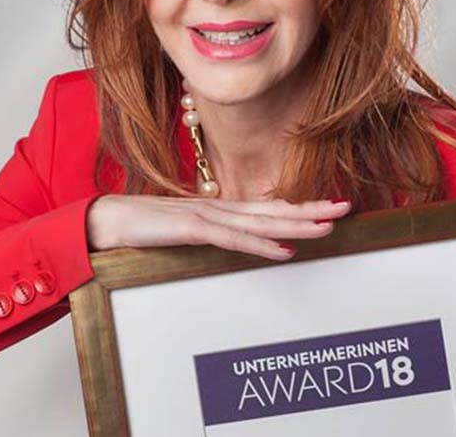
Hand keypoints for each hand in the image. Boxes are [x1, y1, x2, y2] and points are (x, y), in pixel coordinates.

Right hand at [86, 195, 351, 260]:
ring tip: (329, 225)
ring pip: (262, 222)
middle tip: (347, 206)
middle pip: (275, 210)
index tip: (328, 207)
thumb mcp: (186, 230)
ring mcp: (208, 217)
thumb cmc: (145, 225)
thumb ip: (212, 232)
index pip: (268, 208)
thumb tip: (234, 239)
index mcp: (221, 210)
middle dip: (312, 209)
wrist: (109, 219)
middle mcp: (221, 209)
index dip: (300, 207)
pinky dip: (261, 245)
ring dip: (297, 224)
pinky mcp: (193, 229)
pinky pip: (233, 240)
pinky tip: (285, 250)